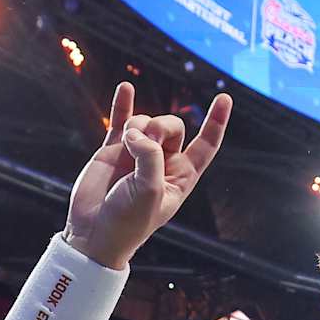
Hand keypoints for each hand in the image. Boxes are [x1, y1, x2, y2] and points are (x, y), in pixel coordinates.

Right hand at [65, 83, 231, 268]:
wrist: (94, 232)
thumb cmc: (128, 221)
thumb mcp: (150, 192)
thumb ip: (150, 157)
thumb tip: (137, 131)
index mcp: (181, 177)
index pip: (205, 145)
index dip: (216, 123)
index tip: (225, 98)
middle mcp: (162, 163)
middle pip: (173, 127)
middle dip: (160, 126)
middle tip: (145, 139)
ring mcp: (137, 154)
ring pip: (146, 122)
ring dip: (137, 125)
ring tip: (127, 141)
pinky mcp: (113, 150)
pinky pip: (120, 121)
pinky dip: (122, 105)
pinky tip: (125, 87)